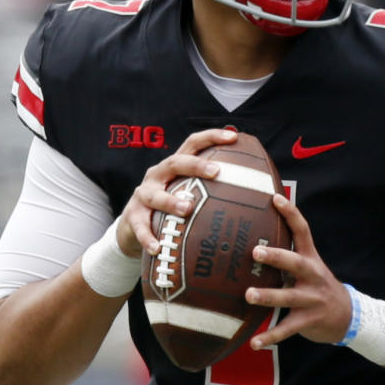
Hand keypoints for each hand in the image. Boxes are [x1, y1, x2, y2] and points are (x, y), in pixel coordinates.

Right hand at [115, 128, 237, 256]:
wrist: (132, 228)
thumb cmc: (169, 209)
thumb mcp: (186, 195)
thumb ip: (209, 192)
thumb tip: (253, 196)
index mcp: (174, 167)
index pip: (192, 144)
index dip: (211, 137)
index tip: (233, 137)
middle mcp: (157, 176)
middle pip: (175, 163)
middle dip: (196, 165)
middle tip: (216, 172)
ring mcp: (143, 195)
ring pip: (155, 195)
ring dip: (171, 201)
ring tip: (186, 208)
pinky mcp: (132, 216)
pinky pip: (140, 226)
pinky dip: (148, 237)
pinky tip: (157, 247)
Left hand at [244, 193, 351, 347]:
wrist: (351, 317)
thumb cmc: (319, 287)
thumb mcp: (310, 267)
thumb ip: (289, 255)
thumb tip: (255, 238)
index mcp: (311, 259)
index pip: (302, 231)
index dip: (290, 213)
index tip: (275, 198)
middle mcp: (312, 276)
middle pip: (295, 263)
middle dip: (276, 257)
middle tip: (255, 251)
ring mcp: (311, 300)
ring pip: (288, 297)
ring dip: (268, 296)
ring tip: (248, 294)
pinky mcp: (308, 321)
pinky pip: (287, 329)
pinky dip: (270, 337)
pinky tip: (254, 343)